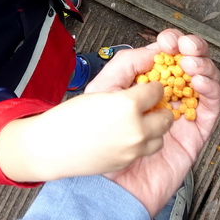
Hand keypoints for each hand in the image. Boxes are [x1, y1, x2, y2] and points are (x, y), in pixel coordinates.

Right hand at [0, 75, 173, 182]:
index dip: (150, 86)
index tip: (144, 87)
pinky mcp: (130, 163)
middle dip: (157, 108)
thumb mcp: (99, 85)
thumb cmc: (70, 117)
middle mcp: (136, 129)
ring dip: (153, 127)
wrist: (52, 148)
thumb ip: (127, 69)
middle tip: (144, 105)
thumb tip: (150, 56)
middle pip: (167, 115)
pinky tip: (127, 136)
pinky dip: (143, 142)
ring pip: (161, 135)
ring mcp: (134, 150)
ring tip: (136, 122)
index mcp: (128, 105)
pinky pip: (148, 150)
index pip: (158, 90)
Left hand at [88, 29, 219, 215]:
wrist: (108, 184)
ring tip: (192, 62)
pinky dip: (211, 90)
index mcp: (147, 85)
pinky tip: (200, 81)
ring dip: (204, 66)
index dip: (172, 43)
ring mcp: (184, 114)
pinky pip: (211, 108)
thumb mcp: (104, 93)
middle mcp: (168, 97)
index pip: (167, 57)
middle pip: (192, 65)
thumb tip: (152, 52)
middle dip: (193, 49)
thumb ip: (125, 66)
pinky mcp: (196, 133)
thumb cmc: (101, 143)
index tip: (167, 39)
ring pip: (206, 82)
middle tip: (186, 46)